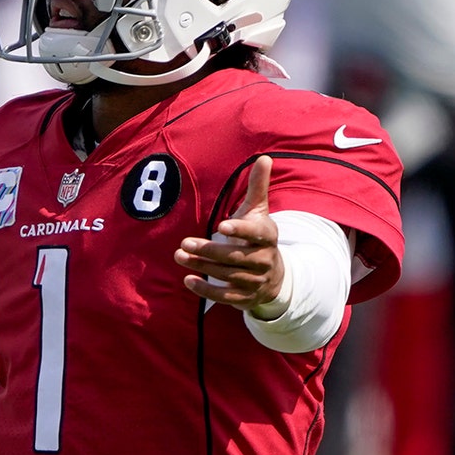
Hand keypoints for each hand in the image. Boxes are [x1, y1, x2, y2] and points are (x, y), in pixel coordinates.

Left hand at [174, 155, 284, 312]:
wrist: (275, 275)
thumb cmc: (259, 236)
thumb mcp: (259, 211)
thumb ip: (258, 186)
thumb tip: (264, 157)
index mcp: (268, 236)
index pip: (256, 234)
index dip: (240, 231)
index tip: (221, 226)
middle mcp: (265, 260)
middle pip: (236, 257)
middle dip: (209, 250)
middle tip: (183, 243)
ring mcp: (256, 281)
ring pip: (228, 276)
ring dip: (202, 267)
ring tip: (179, 256)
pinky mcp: (246, 297)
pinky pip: (226, 297)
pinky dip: (207, 290)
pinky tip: (188, 280)